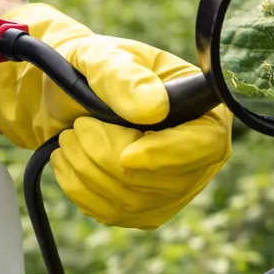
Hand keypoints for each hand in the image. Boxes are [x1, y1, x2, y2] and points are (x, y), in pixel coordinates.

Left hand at [0, 3, 230, 228]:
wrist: (68, 97)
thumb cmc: (96, 70)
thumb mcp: (104, 59)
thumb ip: (126, 78)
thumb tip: (153, 108)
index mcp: (204, 111)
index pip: (206, 146)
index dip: (168, 155)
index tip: (126, 155)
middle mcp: (200, 156)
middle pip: (168, 181)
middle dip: (109, 158)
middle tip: (78, 127)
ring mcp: (175, 188)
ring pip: (136, 202)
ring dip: (89, 170)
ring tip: (70, 138)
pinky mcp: (146, 210)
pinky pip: (115, 214)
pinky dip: (81, 188)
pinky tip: (69, 161)